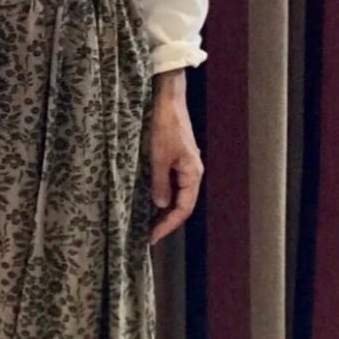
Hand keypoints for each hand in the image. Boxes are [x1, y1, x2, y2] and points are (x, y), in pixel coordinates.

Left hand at [147, 69, 202, 244]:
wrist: (167, 100)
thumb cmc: (165, 126)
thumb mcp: (158, 156)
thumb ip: (160, 181)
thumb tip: (161, 205)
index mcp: (192, 173)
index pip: (183, 208)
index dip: (168, 225)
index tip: (152, 237)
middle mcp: (191, 172)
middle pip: (181, 204)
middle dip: (166, 221)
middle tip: (147, 236)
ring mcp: (184, 165)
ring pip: (176, 195)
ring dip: (163, 210)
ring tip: (146, 224)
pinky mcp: (175, 158)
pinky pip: (170, 184)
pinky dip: (161, 196)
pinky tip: (148, 202)